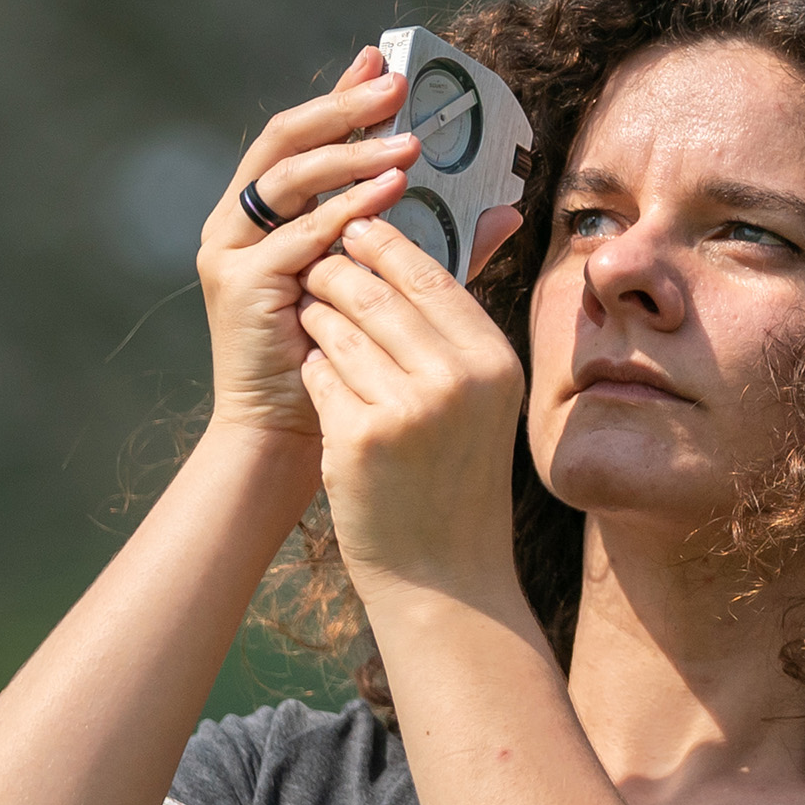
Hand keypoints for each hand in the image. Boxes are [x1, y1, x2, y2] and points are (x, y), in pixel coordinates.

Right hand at [198, 48, 432, 443]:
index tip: (383, 59)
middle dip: (342, 108)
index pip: (303, 138)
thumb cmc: (344, 363)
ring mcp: (232, 252)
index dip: (339, 94)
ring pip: (288, 180)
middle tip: (396, 83)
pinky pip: (297, 237)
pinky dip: (342, 212)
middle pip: (284, 141)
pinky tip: (387, 196)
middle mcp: (240, 224)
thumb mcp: (396, 289)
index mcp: (268, 215)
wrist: (293, 435)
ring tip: (407, 143)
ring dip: (350, 155)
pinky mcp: (238, 286)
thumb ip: (442, 247)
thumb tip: (505, 210)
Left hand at [299, 192, 531, 611]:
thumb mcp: (483, 402)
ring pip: (337, 328)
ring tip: (314, 324)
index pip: (430, 276)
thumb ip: (457, 333)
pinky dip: (311, 371)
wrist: (444, 576)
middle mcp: (457, 379)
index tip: (356, 228)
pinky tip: (315, 380)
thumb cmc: (457, 480)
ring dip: (317, 319)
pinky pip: (318, 374)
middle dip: (336, 273)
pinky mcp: (358, 438)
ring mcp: (407, 409)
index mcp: (493, 362)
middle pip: (375, 292)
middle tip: (317, 270)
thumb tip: (419, 257)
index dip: (386, 245)